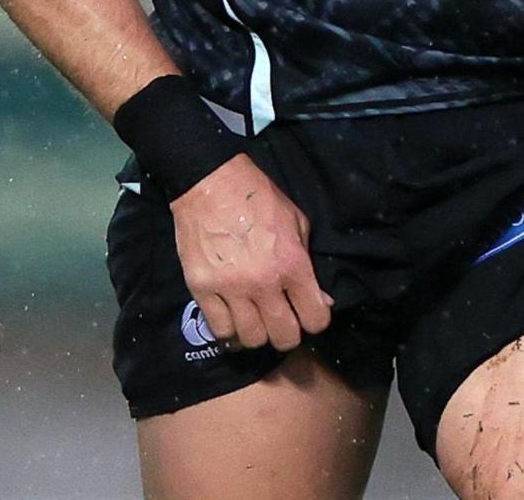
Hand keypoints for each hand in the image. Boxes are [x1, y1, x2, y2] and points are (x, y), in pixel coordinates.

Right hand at [171, 153, 332, 352]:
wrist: (210, 185)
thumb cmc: (259, 200)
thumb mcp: (297, 223)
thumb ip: (309, 263)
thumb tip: (322, 299)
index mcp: (292, 264)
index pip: (315, 317)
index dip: (316, 320)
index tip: (310, 316)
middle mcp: (263, 282)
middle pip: (283, 336)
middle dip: (288, 335)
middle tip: (284, 324)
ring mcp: (230, 289)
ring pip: (250, 338)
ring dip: (258, 336)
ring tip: (258, 323)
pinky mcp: (202, 289)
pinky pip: (219, 329)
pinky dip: (229, 332)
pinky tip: (234, 322)